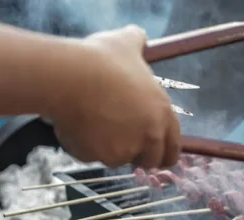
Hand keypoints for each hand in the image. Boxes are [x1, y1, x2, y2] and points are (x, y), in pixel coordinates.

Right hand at [47, 25, 180, 168]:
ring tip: (94, 121)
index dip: (165, 153)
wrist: (70, 77)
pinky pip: (89, 155)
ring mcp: (121, 150)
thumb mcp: (127, 43)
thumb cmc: (102, 59)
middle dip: (137, 155)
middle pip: (149, 160)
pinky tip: (76, 124)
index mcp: (162, 115)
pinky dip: (83, 146)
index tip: (156, 154)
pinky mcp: (96, 156)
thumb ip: (138, 42)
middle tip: (121, 141)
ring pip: (116, 158)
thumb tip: (138, 34)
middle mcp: (148, 137)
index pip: (173, 148)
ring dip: (108, 148)